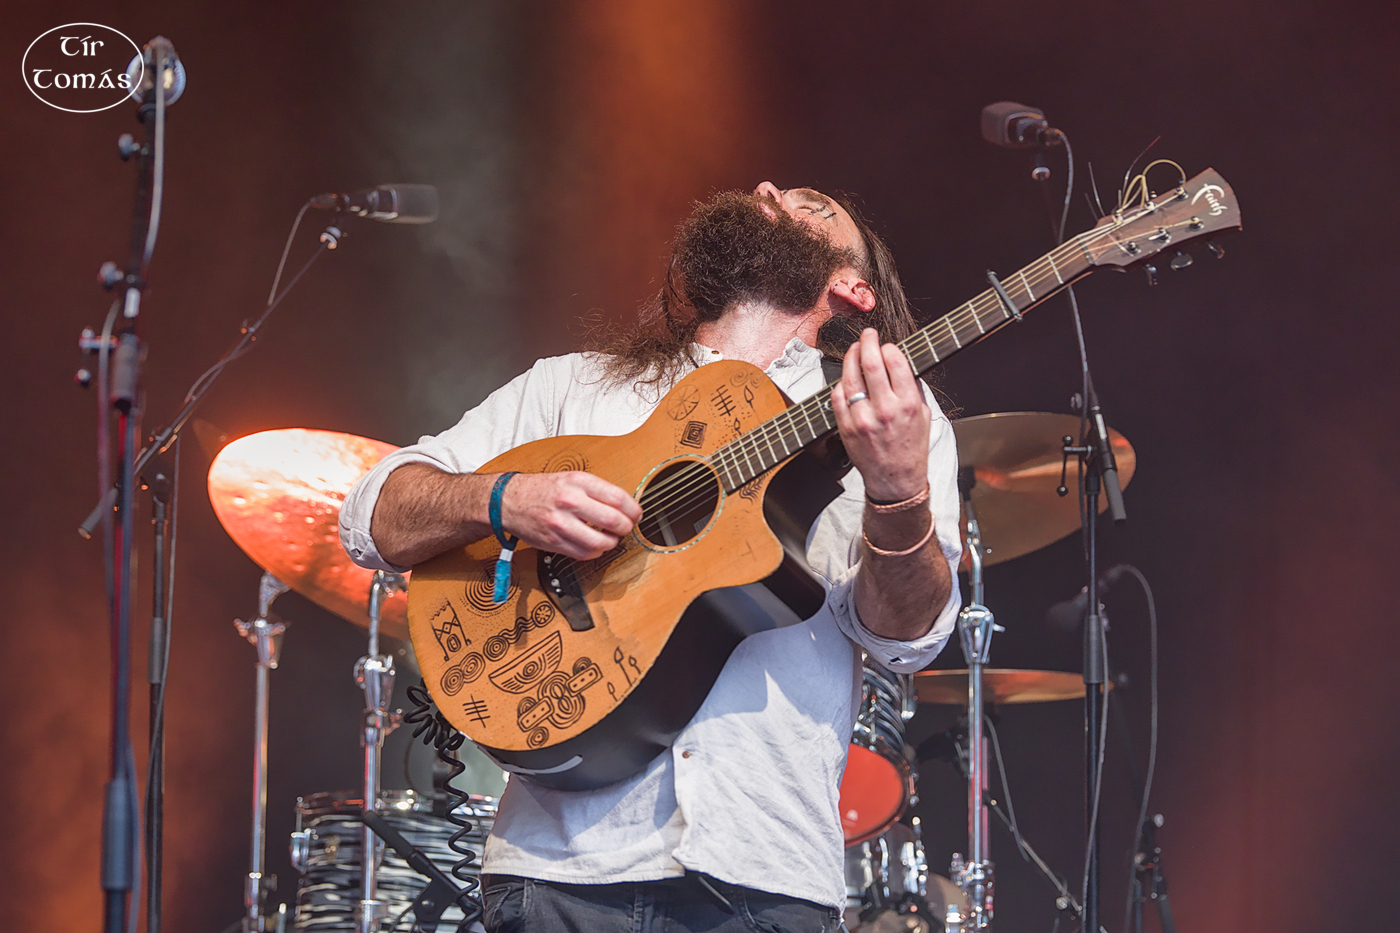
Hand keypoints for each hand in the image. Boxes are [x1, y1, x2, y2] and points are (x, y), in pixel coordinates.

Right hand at [501, 471, 641, 559]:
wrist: (508, 501)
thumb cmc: (541, 489)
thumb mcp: (570, 478)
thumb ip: (596, 491)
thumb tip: (624, 506)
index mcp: (577, 482)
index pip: (618, 498)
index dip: (634, 510)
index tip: (636, 514)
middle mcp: (569, 501)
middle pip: (614, 521)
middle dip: (626, 528)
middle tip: (626, 528)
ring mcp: (561, 524)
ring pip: (601, 542)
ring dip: (612, 542)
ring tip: (610, 538)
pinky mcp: (555, 542)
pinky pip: (585, 553)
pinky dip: (595, 552)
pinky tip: (595, 545)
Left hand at [830, 328, 930, 501]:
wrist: (896, 480)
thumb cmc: (911, 448)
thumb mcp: (924, 415)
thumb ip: (913, 389)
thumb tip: (900, 362)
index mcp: (908, 404)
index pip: (895, 362)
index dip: (889, 347)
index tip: (887, 345)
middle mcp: (885, 410)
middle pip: (870, 363)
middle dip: (867, 341)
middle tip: (867, 334)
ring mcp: (863, 419)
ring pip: (850, 377)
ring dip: (851, 357)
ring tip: (854, 350)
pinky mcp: (846, 428)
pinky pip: (837, 397)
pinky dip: (841, 384)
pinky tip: (847, 379)